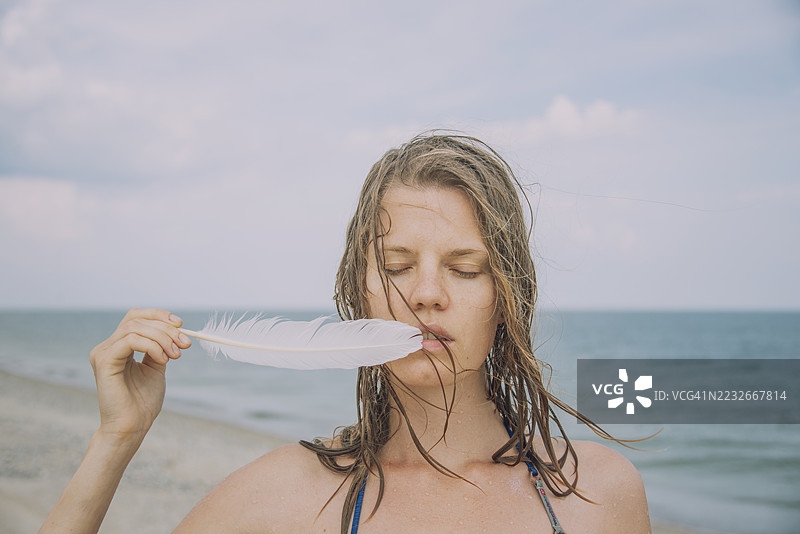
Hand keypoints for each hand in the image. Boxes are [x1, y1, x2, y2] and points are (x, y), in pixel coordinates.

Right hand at [89, 308, 191, 442]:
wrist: (132, 426)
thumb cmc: (143, 402)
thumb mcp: (156, 367)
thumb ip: (160, 348)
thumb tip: (175, 329)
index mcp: (119, 347)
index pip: (136, 317)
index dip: (159, 316)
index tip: (181, 325)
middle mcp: (108, 347)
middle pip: (137, 320)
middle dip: (166, 329)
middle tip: (184, 343)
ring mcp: (103, 353)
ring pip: (135, 328)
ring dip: (162, 338)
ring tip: (174, 355)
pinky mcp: (104, 361)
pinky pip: (130, 341)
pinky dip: (151, 345)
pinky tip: (162, 359)